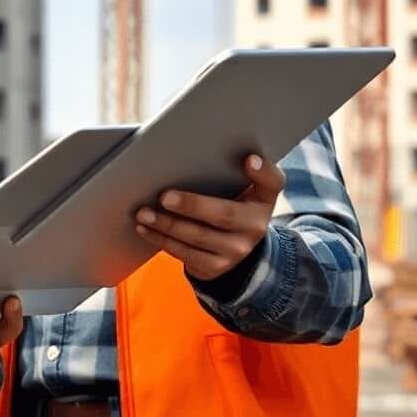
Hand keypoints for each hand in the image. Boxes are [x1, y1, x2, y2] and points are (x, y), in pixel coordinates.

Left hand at [133, 153, 284, 281]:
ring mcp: (236, 250)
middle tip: (164, 197)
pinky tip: (145, 229)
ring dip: (167, 225)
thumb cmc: (231, 205)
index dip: (263, 172)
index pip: (272, 183)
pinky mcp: (216, 267)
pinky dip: (162, 240)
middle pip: (224, 215)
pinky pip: (186, 254)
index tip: (249, 159)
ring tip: (144, 213)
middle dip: (192, 205)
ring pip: (198, 237)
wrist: (233, 246)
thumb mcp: (242, 189)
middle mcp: (254, 226)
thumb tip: (206, 149)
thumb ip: (231, 170)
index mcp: (262, 199)